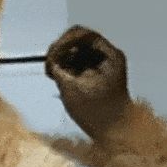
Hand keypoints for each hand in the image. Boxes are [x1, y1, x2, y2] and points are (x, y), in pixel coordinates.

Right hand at [46, 25, 130, 139]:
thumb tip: (51, 59)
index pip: (83, 34)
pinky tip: (59, 77)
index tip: (52, 56)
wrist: (116, 132)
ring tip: (54, 73)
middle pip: (79, 41)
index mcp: (109, 54)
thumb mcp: (73, 89)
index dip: (64, 41)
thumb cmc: (97, 113)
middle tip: (50, 66)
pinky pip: (79, 62)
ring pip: (77, 51)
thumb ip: (59, 69)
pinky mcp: (97, 74)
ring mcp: (103, 64)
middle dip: (61, 51)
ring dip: (63, 59)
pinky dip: (67, 67)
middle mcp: (108, 55)